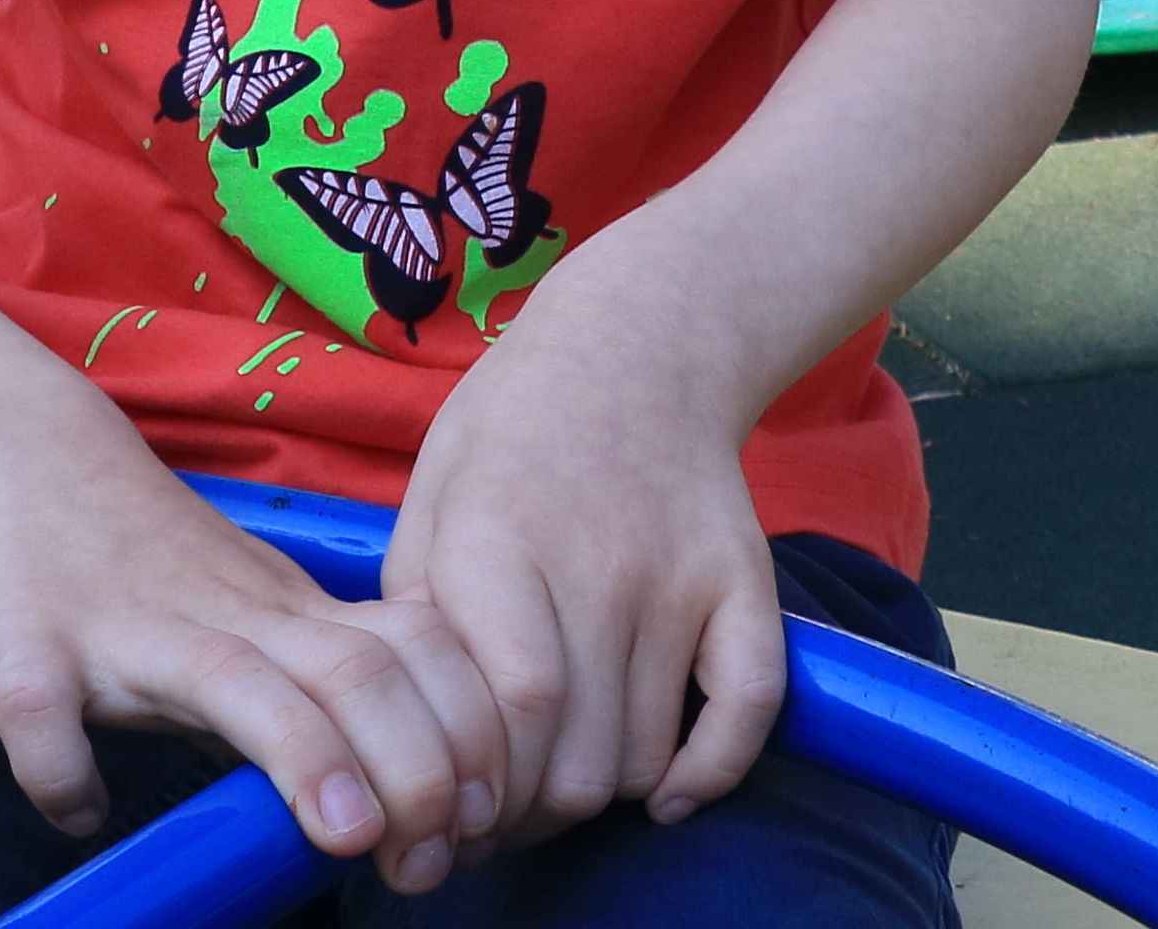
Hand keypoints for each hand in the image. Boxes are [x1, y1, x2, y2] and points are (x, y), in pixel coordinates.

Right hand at [0, 453, 518, 894]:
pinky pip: (41, 702)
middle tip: (423, 864)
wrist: (26, 454)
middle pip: (354, 671)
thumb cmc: (149, 557)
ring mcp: (128, 624)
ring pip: (237, 679)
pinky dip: (59, 763)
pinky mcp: (30, 636)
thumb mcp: (259, 611)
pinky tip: (77, 809)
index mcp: (291, 612)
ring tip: (346, 838)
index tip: (474, 823)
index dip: (466, 738)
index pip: (419, 654)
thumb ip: (320, 691)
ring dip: (306, 756)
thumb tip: (393, 812)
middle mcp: (227, 612)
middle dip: (416, 769)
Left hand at [385, 309, 789, 838]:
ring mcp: (681, 577)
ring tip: (562, 780)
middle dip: (529, 813)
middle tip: (502, 813)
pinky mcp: (747, 582)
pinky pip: (749, 710)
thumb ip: (413, 607)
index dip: (484, 782)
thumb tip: (408, 719)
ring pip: (646, 755)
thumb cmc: (513, 428)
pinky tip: (666, 791)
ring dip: (601, 793)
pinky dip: (708, 774)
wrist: (638, 344)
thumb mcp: (431, 495)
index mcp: (498, 540)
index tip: (455, 804)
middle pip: (580, 757)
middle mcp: (596, 564)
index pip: (513, 704)